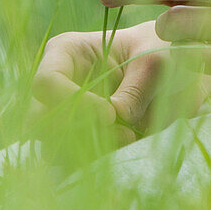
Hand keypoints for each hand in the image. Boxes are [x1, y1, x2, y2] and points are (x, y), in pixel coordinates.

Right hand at [31, 21, 210, 147]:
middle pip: (37, 119)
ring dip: (88, 147)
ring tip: (129, 135)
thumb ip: (136, 89)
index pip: (45, 83)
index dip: (72, 102)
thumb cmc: (159, 52)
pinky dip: (94, 156)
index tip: (110, 114)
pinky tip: (123, 142)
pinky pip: (70, 156)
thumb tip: (117, 118)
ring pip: (51, 143)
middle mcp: (57, 83)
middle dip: (75, 131)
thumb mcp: (156, 64)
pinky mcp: (77, 133)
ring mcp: (63, 111)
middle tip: (120, 131)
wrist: (173, 71)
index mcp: (66, 52)